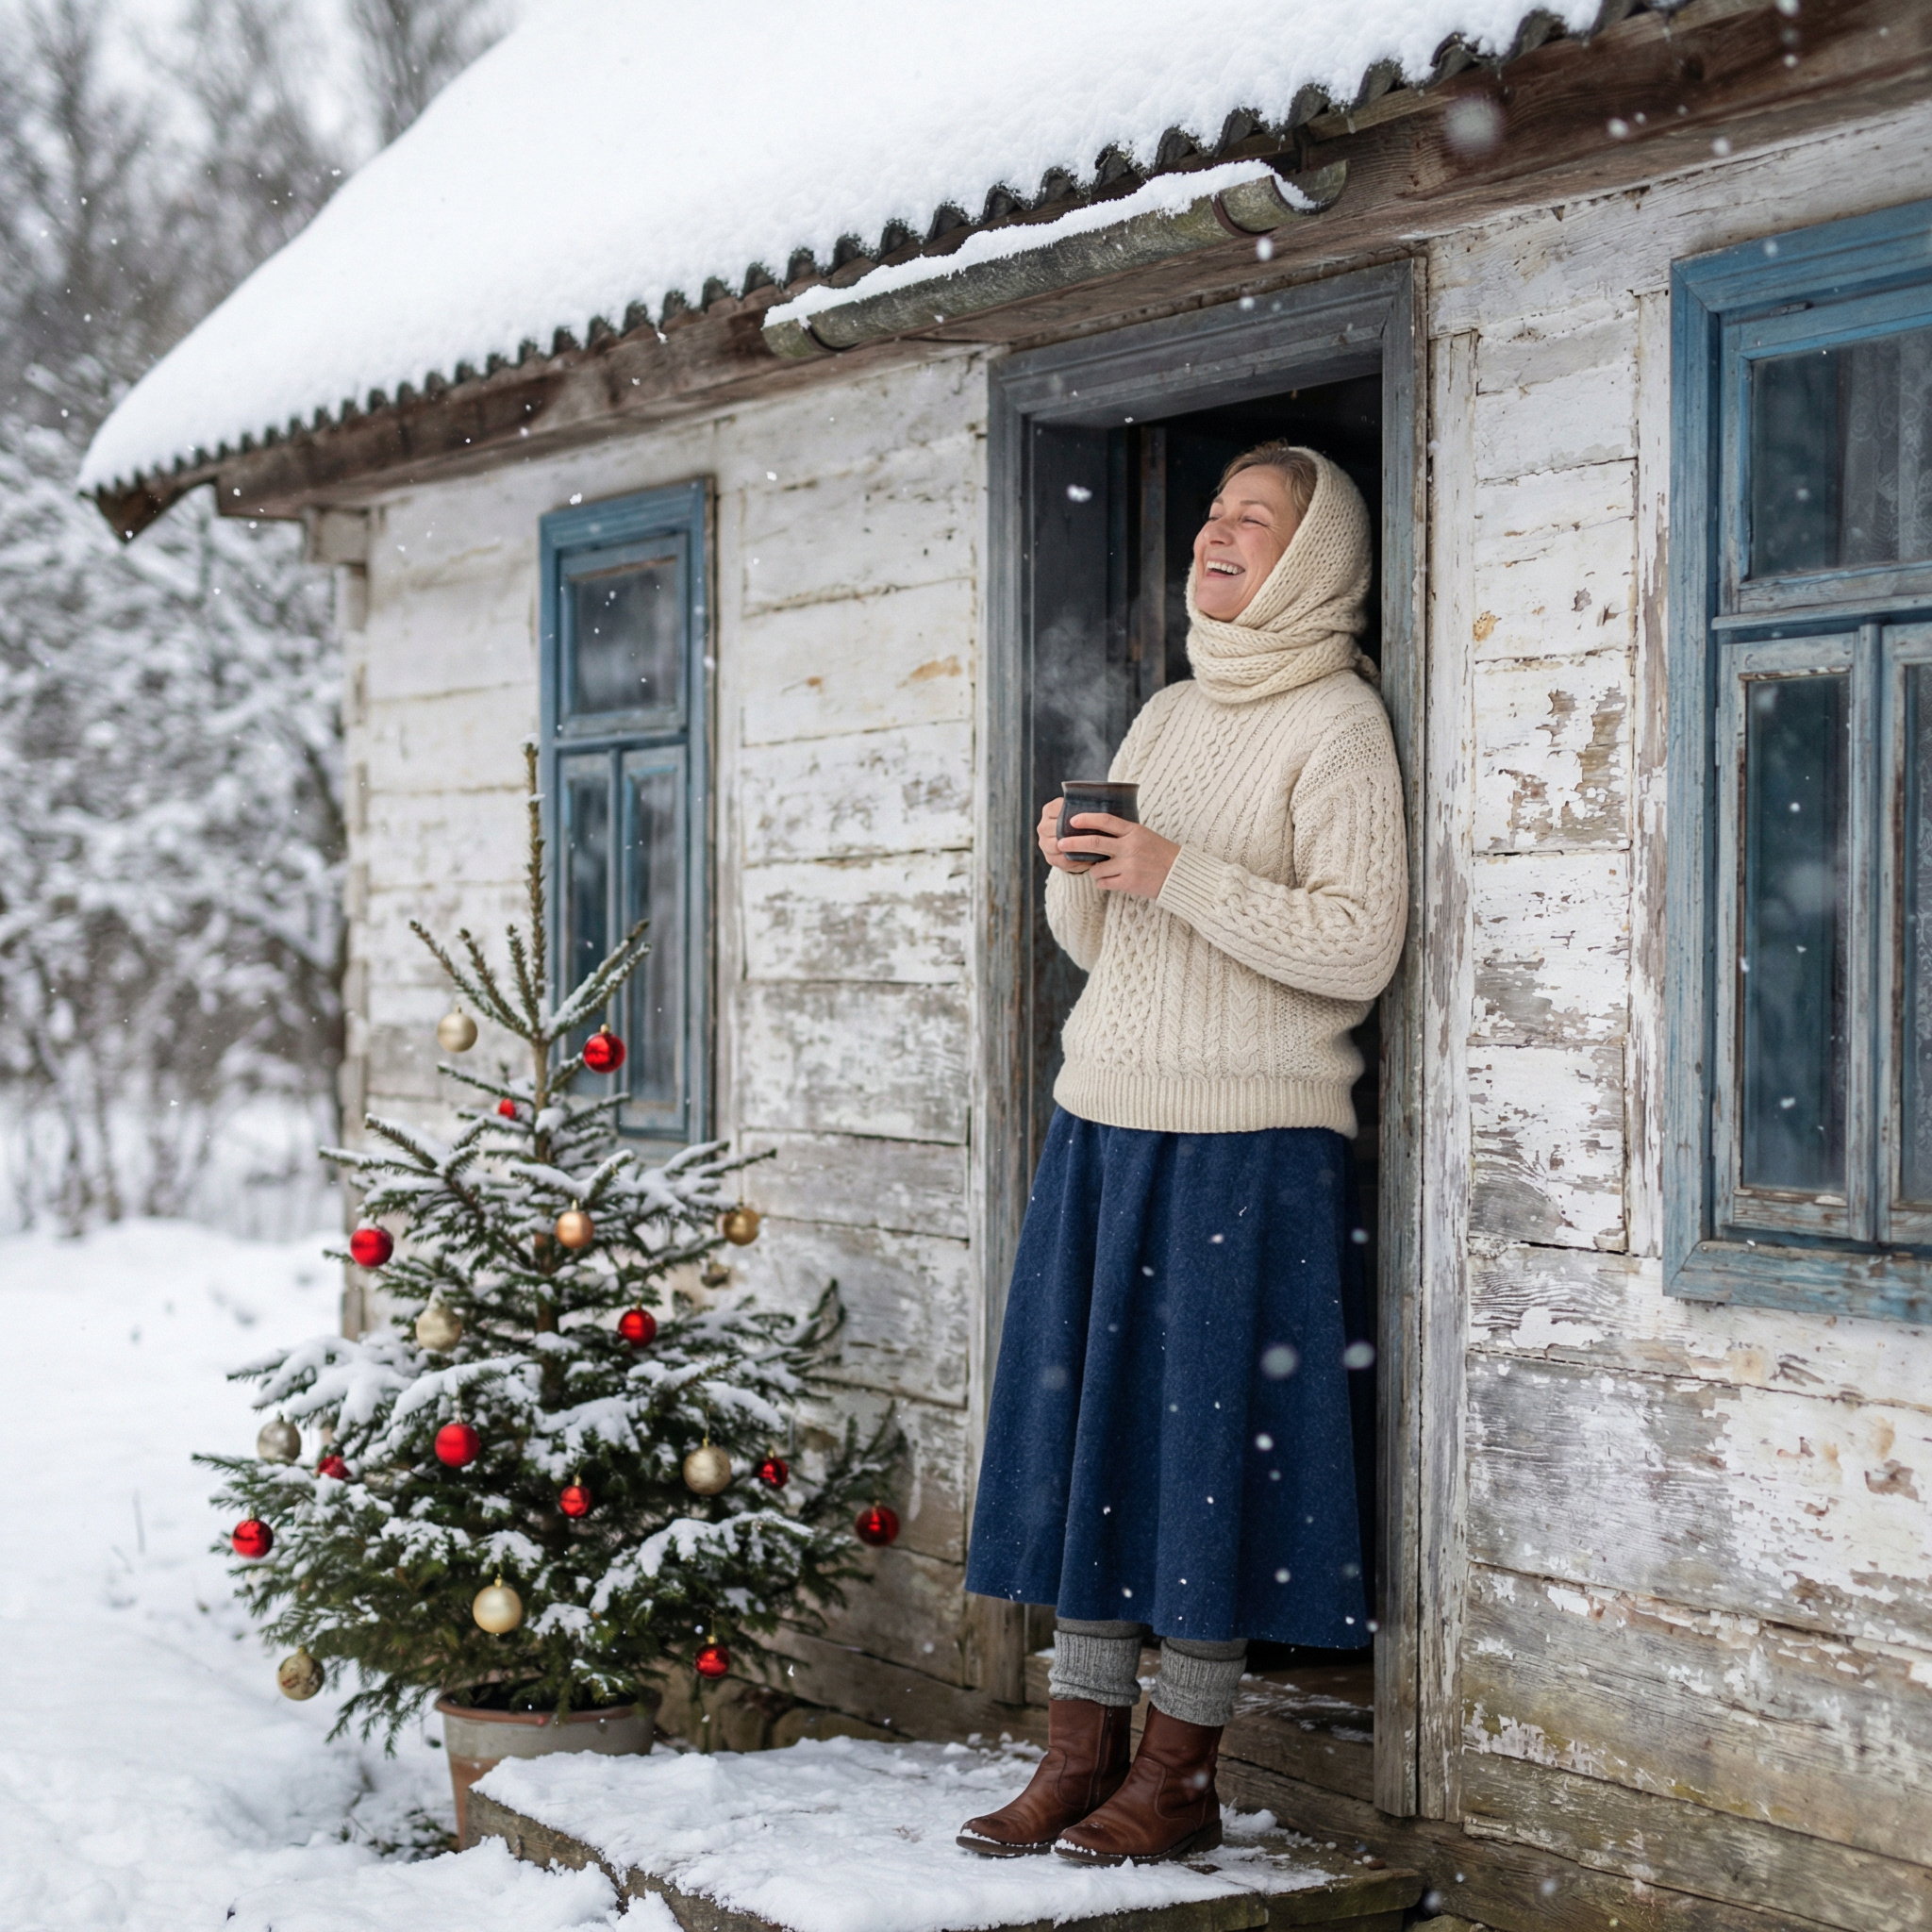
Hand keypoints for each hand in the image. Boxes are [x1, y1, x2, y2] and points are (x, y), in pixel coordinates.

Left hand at [1040, 800, 1178, 899]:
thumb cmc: (1160, 853)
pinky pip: (1103, 883)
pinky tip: (1111, 881)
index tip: (1072, 820)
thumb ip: (1123, 833)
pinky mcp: (1128, 882)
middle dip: (1073, 843)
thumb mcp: (1144, 835)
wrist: (1179, 874)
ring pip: (1096, 868)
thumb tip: (1096, 831)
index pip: (1105, 821)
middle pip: (1094, 843)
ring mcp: (1128, 865)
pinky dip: (1103, 882)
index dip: (1086, 819)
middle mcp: (1129, 847)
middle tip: (1060, 843)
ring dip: (1094, 871)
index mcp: (1134, 831)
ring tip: (1103, 870)